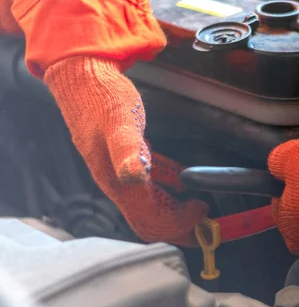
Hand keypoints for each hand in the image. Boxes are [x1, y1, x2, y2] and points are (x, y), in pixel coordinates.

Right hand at [45, 56, 207, 245]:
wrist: (81, 78)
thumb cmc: (100, 98)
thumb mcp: (118, 121)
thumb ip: (126, 149)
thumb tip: (134, 175)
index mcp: (118, 181)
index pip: (150, 219)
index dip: (178, 222)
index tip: (203, 212)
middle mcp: (119, 184)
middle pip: (150, 221)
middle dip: (180, 228)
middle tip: (208, 227)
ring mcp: (121, 173)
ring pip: (151, 206)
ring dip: (177, 213)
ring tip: (200, 211)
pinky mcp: (126, 160)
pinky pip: (150, 184)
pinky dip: (169, 188)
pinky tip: (183, 180)